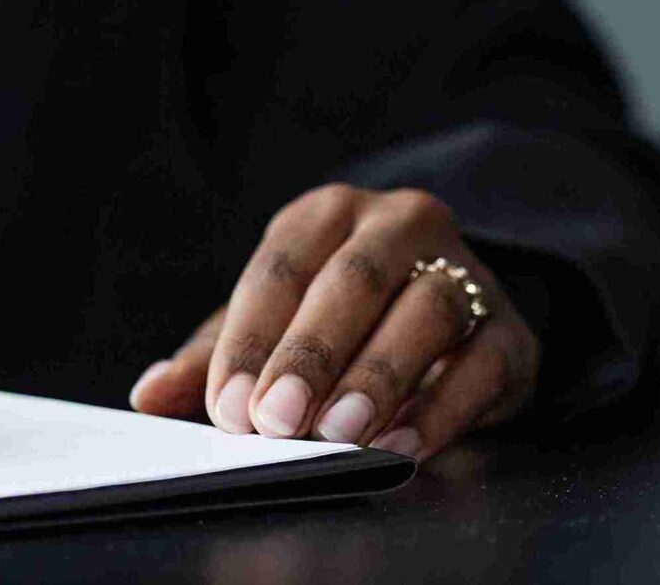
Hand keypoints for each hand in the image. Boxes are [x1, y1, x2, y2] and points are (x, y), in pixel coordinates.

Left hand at [128, 184, 537, 460]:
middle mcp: (399, 224)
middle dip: (311, 354)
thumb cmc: (342, 320)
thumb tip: (148, 395)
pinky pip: (483, 361)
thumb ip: (212, 359)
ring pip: (426, 310)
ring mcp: (464, 270)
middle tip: (277, 421)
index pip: (281, 267)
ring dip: (379, 376)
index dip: (252, 339)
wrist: (454, 318)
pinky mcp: (511, 330)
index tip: (228, 405)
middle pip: (355, 280)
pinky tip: (404, 444)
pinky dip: (444, 407)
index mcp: (327, 215)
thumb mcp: (271, 329)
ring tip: (342, 433)